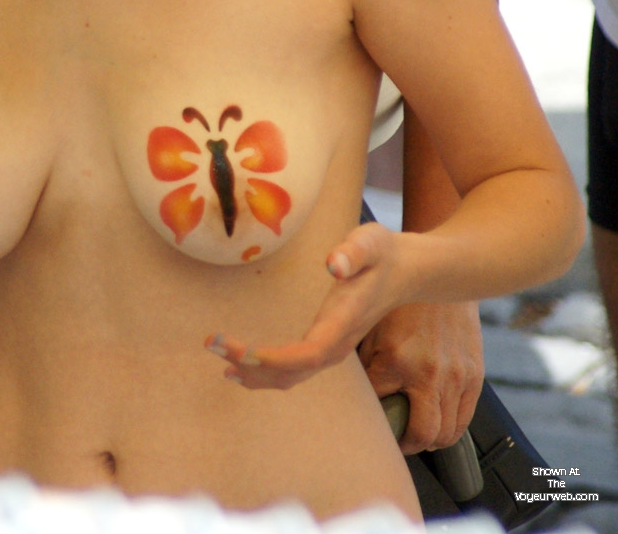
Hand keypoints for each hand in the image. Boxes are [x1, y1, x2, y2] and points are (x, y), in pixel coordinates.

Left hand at [205, 221, 404, 389]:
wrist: (406, 271)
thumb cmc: (383, 252)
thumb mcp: (371, 241)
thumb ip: (354, 251)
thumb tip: (334, 265)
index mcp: (343, 322)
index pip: (308, 354)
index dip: (274, 359)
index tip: (241, 351)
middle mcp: (336, 344)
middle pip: (292, 371)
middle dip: (250, 364)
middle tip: (211, 343)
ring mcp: (332, 349)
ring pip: (290, 376)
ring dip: (253, 372)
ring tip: (218, 357)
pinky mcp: (325, 346)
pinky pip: (293, 371)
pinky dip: (264, 373)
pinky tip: (239, 368)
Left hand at [358, 300, 482, 453]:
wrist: (444, 273)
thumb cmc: (400, 298)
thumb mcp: (371, 323)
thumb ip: (361, 356)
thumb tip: (348, 385)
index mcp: (397, 358)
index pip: (377, 405)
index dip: (368, 412)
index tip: (362, 414)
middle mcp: (429, 372)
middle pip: (420, 434)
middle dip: (404, 442)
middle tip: (392, 437)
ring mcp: (456, 376)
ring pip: (445, 434)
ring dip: (428, 439)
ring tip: (412, 430)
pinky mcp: (475, 375)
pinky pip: (464, 420)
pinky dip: (449, 429)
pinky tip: (436, 420)